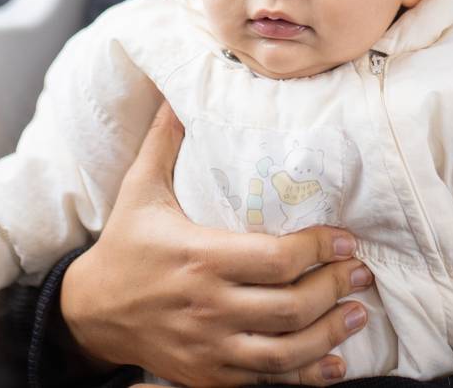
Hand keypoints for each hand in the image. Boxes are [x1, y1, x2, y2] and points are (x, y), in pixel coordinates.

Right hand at [61, 102, 372, 386]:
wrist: (89, 314)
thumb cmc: (123, 247)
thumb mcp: (139, 191)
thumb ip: (165, 143)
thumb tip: (179, 94)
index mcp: (199, 257)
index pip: (275, 259)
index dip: (319, 250)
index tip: (347, 239)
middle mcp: (208, 306)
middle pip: (290, 306)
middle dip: (335, 289)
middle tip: (362, 273)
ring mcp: (209, 346)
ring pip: (284, 350)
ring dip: (330, 334)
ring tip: (358, 315)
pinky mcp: (208, 375)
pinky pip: (266, 382)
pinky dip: (304, 376)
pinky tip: (332, 362)